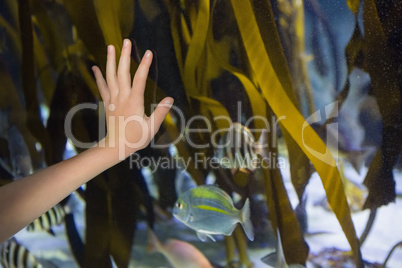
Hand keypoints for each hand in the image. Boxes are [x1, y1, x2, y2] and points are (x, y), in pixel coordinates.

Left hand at [92, 39, 172, 158]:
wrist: (116, 146)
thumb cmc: (136, 138)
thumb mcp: (152, 127)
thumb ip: (160, 112)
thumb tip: (170, 99)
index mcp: (134, 102)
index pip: (140, 80)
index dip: (144, 65)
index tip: (148, 52)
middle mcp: (121, 97)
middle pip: (122, 73)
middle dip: (124, 56)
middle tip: (126, 41)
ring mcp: (112, 99)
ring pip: (110, 76)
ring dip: (110, 60)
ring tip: (110, 46)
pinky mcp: (107, 103)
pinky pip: (102, 86)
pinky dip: (99, 76)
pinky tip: (95, 67)